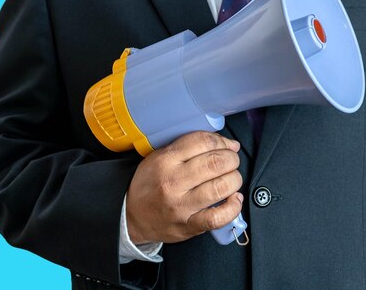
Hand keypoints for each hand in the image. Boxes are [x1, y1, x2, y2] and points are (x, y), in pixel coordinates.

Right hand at [126, 131, 242, 244]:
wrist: (131, 216)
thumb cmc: (149, 184)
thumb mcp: (160, 156)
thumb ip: (190, 147)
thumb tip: (228, 144)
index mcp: (165, 160)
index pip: (202, 142)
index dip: (222, 141)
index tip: (227, 146)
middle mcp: (173, 182)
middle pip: (215, 163)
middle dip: (232, 159)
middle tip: (232, 161)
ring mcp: (181, 205)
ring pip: (220, 187)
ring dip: (234, 180)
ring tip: (232, 179)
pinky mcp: (188, 226)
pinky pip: (217, 217)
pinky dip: (233, 207)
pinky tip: (234, 199)